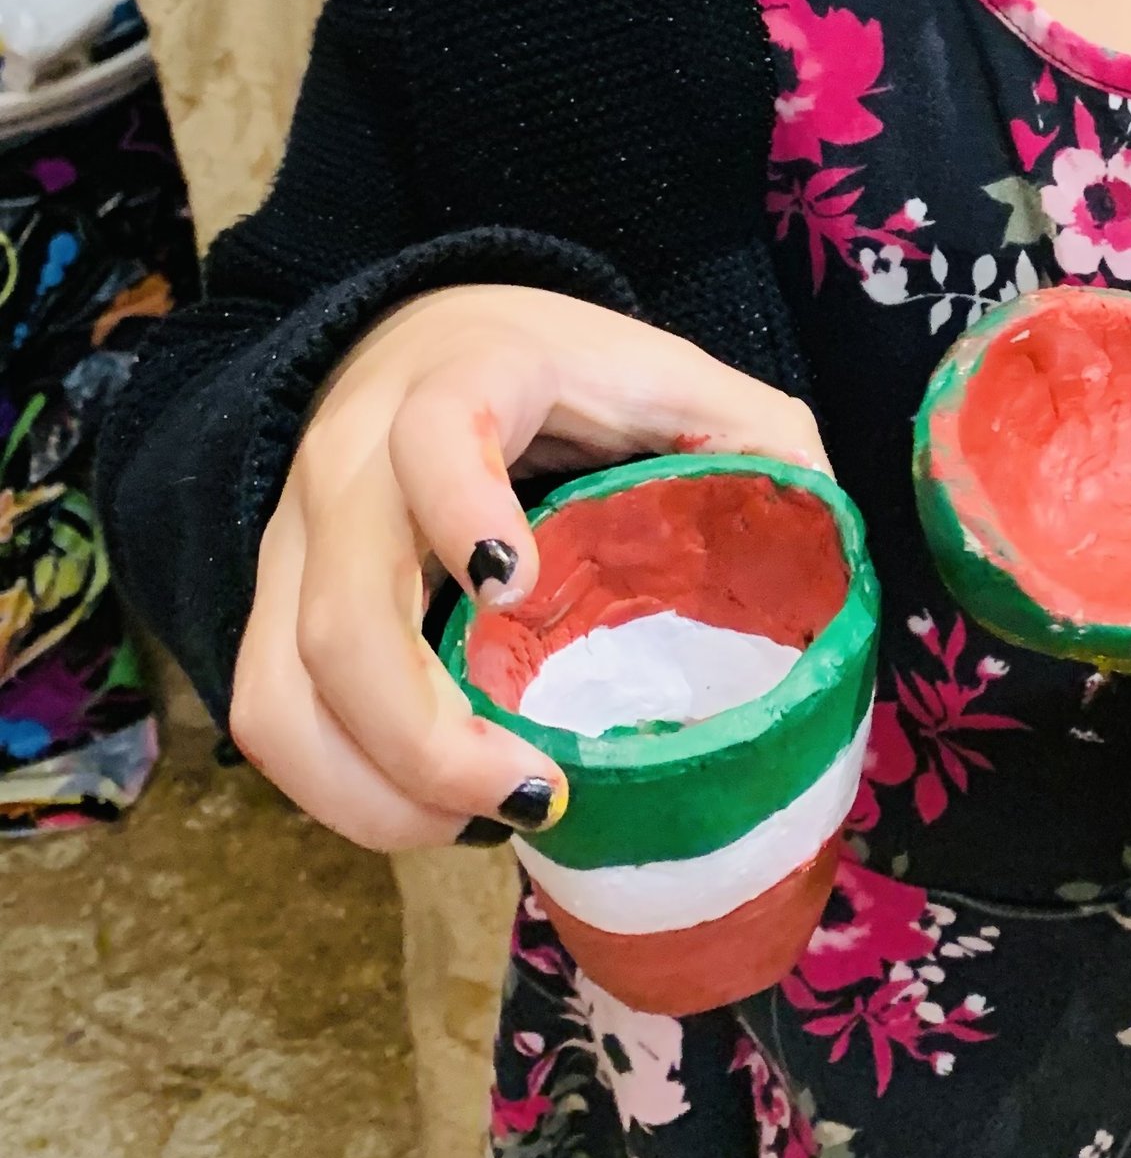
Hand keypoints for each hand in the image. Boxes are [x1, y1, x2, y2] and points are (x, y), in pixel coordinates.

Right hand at [228, 285, 828, 856]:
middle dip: (423, 733)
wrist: (423, 334)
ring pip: (281, 685)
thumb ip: (758, 440)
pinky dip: (340, 789)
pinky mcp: (272, 604)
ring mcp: (296, 538)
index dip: (462, 509)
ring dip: (370, 785)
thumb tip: (834, 549)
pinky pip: (268, 718)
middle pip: (340, 610)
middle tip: (536, 791)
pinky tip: (429, 811)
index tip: (517, 589)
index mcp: (466, 379)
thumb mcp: (668, 374)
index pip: (434, 434)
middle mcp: (354, 460)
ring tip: (476, 822)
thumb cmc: (566, 371)